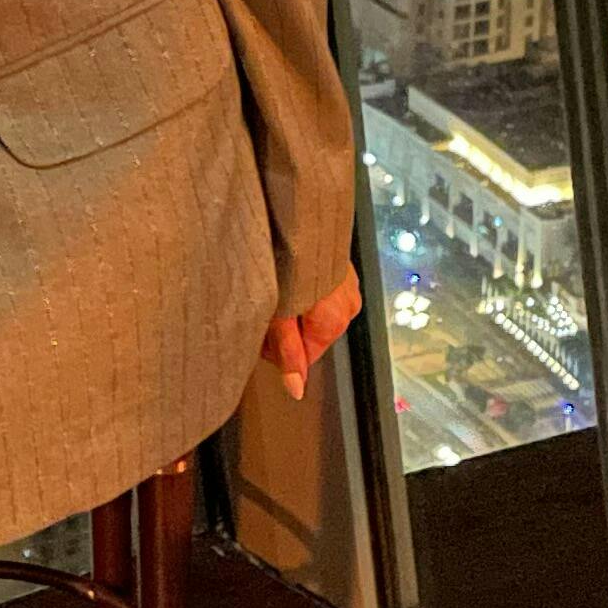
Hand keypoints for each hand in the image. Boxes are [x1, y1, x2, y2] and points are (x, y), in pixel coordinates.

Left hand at [260, 274, 363, 404]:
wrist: (305, 218)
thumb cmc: (291, 264)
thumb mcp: (280, 315)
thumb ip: (288, 353)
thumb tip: (296, 390)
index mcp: (336, 321)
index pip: (303, 357)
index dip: (275, 349)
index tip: (259, 334)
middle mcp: (348, 305)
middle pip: (306, 333)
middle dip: (281, 327)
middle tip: (260, 310)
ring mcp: (346, 285)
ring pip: (309, 311)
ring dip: (288, 306)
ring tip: (271, 290)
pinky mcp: (338, 267)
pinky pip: (316, 290)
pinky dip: (298, 288)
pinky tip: (284, 276)